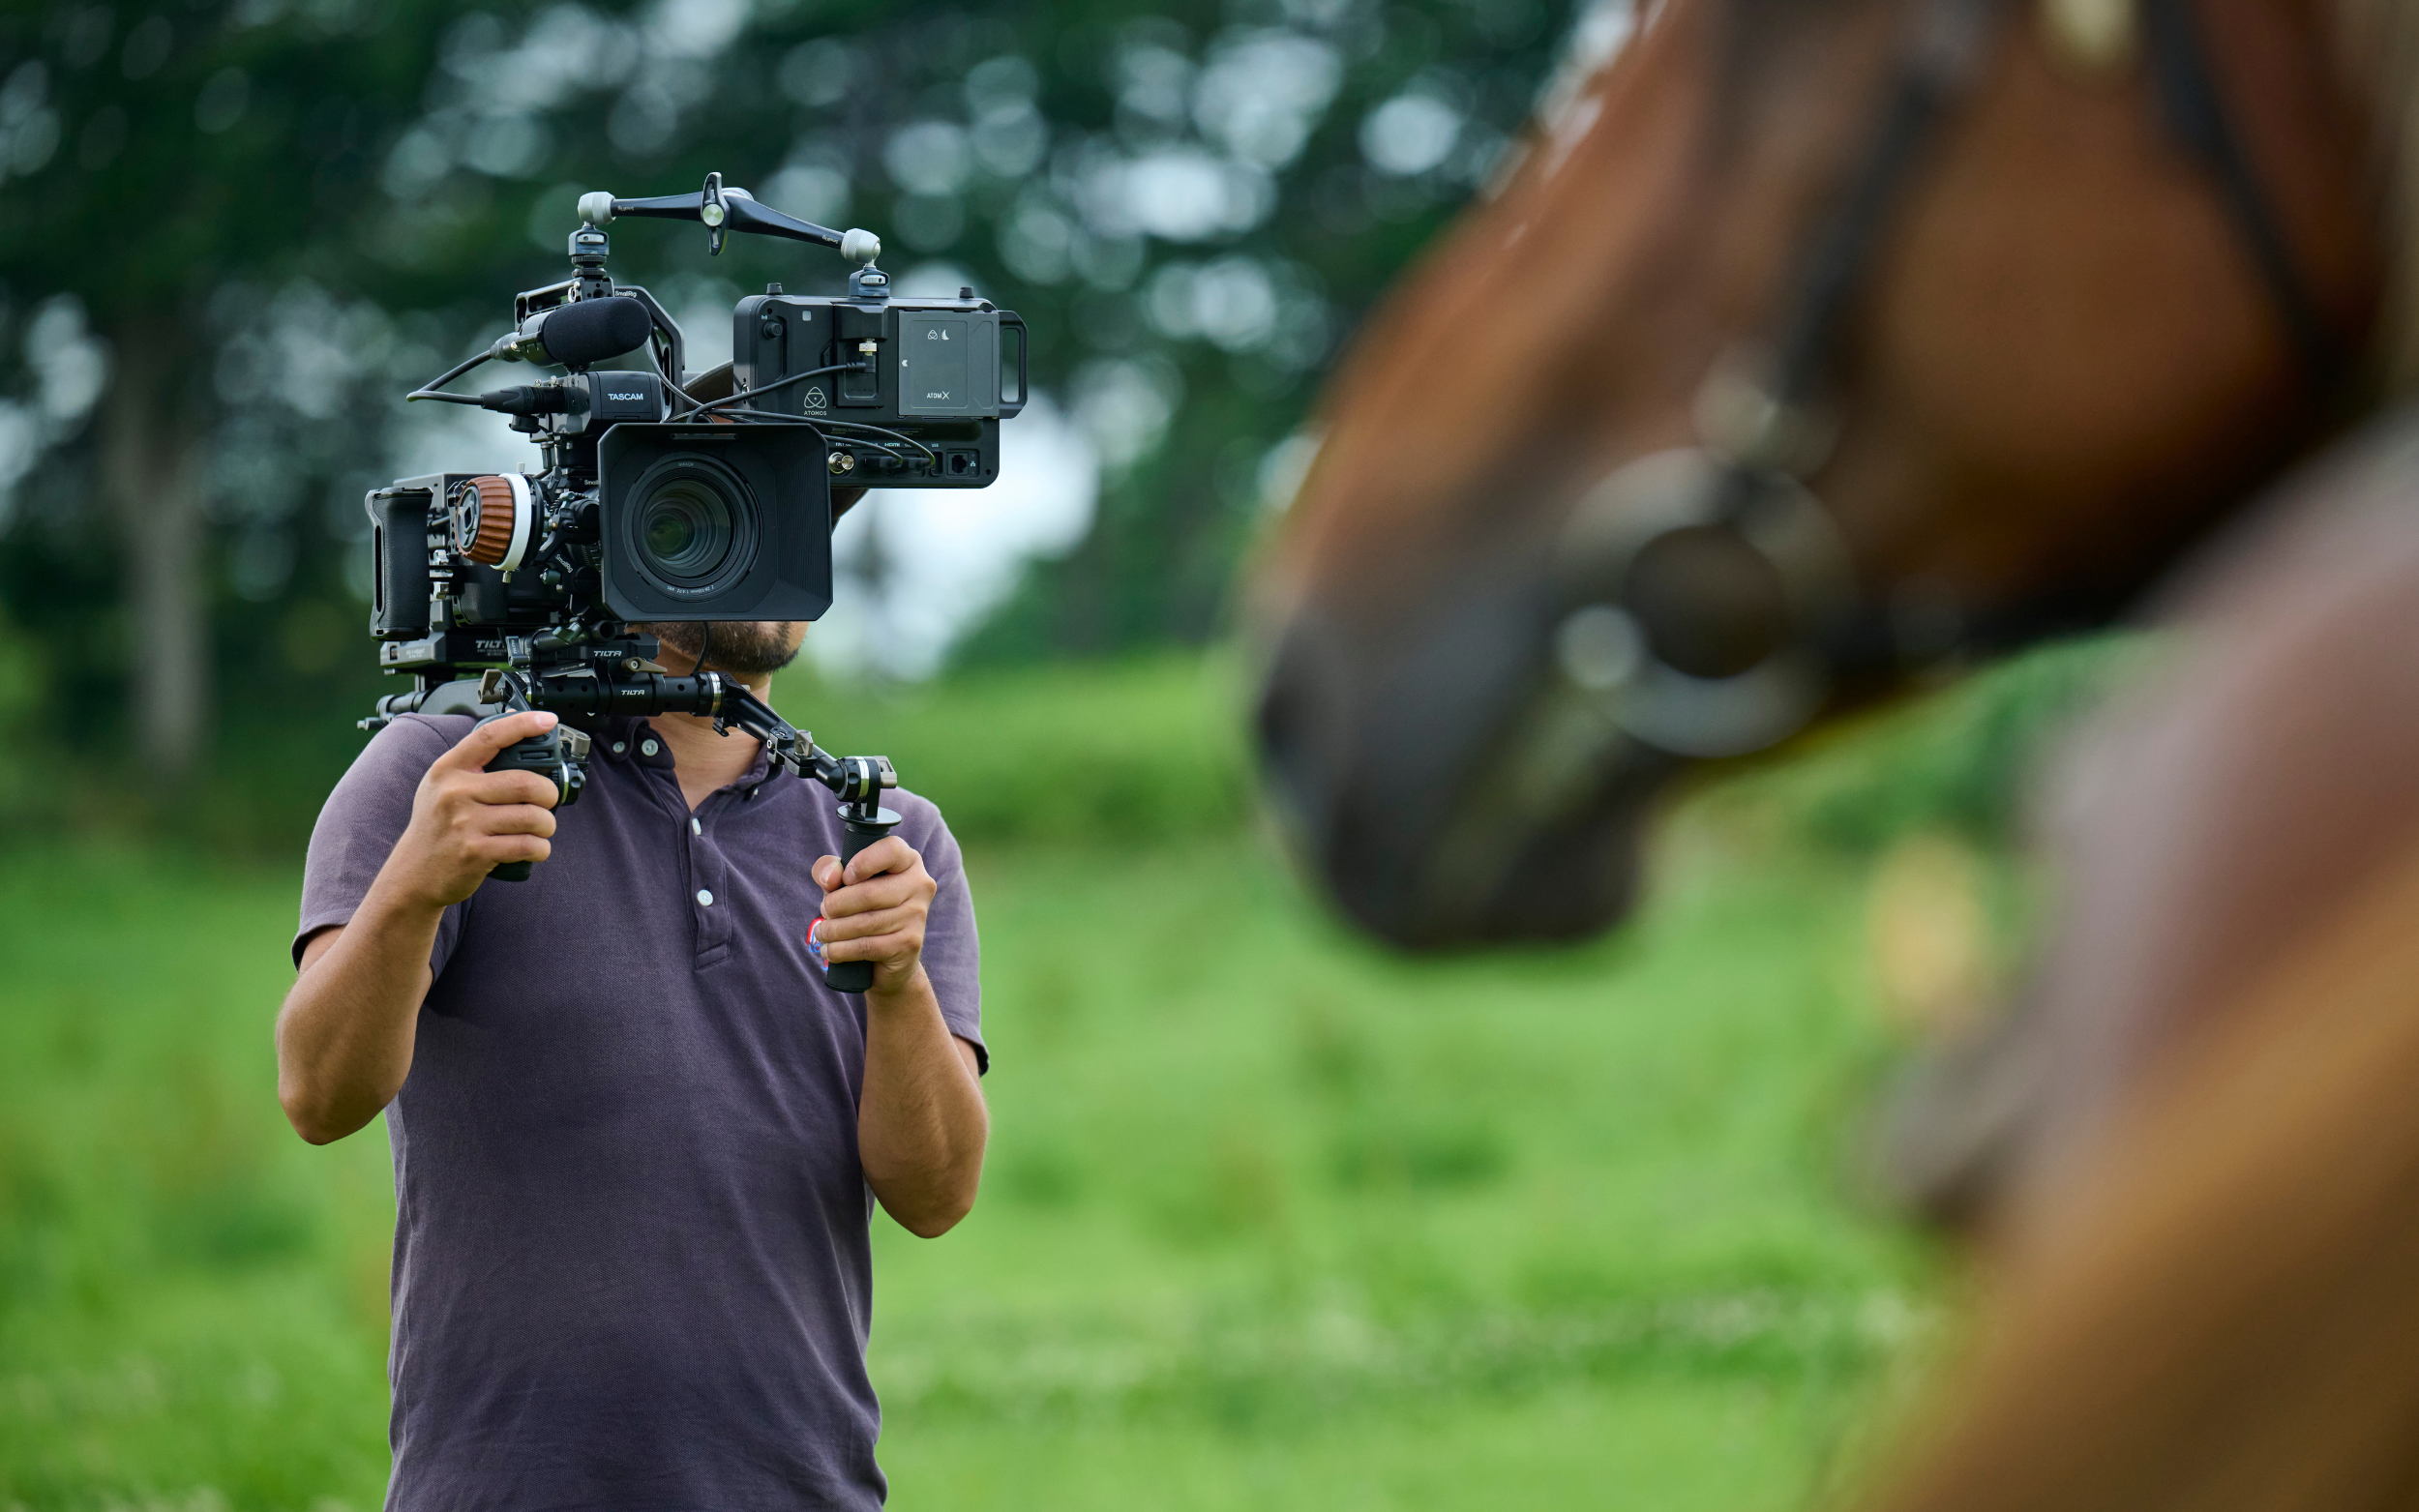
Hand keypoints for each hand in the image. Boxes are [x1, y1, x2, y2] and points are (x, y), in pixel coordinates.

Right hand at [382, 711, 562, 910]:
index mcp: (448, 770)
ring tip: (541, 828)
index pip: (489, 736)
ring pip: (533, 816)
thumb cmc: (436, 828)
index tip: (547, 721)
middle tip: (548, 801)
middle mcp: (455, 792)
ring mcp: (465, 823)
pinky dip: (541, 848)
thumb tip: (517, 738)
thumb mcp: (441, 787)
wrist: (413, 874)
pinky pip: (527, 845)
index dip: (523, 725)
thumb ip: (472, 766)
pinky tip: (534, 847)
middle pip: (525, 782)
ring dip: (548, 824)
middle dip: (549, 793)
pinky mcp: (476, 852)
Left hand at [812, 837, 935, 997]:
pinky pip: (867, 946)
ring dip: (834, 930)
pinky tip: (830, 950)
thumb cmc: (863, 908)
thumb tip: (830, 878)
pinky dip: (841, 950)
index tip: (845, 878)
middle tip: (824, 911)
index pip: (891, 850)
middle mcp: (920, 885)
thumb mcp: (843, 883)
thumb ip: (829, 869)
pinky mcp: (910, 943)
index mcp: (908, 861)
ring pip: (866, 923)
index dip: (863, 862)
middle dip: (836, 905)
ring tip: (822, 932)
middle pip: (870, 893)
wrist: (888, 955)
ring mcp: (918, 915)